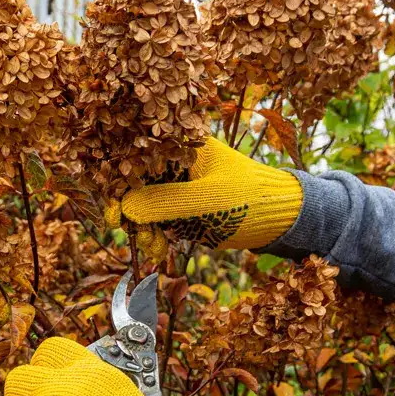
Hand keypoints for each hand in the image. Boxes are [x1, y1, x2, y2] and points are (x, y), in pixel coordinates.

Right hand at [121, 137, 302, 250]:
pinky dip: (157, 236)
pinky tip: (160, 250)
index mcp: (183, 145)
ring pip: (146, 206)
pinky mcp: (185, 208)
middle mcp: (177, 163)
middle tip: (134, 235)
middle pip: (137, 184)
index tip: (113, 213)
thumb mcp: (206, 200)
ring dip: (144, 229)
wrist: (281, 218)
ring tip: (154, 248)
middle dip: (132, 213)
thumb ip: (165, 202)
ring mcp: (180, 187)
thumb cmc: (249, 199)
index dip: (120, 184)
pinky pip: (160, 221)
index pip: (139, 159)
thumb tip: (125, 206)